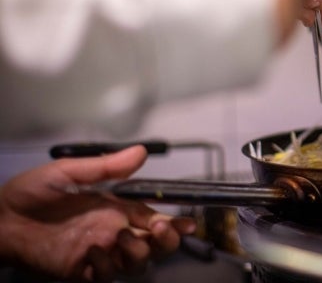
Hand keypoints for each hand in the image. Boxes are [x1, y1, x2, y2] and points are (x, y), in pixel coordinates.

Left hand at [0, 146, 195, 281]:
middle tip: (160, 230)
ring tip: (118, 237)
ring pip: (136, 263)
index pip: (155, 217)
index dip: (174, 222)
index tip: (188, 222)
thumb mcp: (70, 172)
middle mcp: (114, 232)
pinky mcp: (81, 271)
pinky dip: (106, 265)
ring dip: (137, 252)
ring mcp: (99, 253)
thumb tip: (141, 151)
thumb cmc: (32, 193)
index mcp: (117, 208)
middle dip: (166, 241)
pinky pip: (106, 275)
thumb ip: (106, 167)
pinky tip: (92, 251)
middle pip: (155, 245)